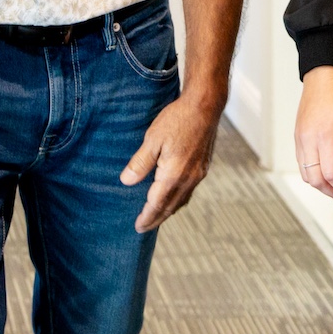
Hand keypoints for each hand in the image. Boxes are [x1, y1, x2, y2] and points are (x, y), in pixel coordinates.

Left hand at [121, 94, 219, 232]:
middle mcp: (189, 178)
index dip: (147, 217)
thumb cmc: (178, 119)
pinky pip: (189, 191)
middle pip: (171, 207)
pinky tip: (174, 196)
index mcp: (174, 174)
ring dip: (168, 211)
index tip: (138, 227)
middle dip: (157, 219)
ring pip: (182, 200)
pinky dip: (179, 199)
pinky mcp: (203, 166)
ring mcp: (198, 173)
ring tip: (157, 216)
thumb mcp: (152, 139)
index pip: (157, 204)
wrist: (205, 105)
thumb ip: (140, 163)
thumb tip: (126, 182)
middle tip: (144, 228)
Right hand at [293, 66, 332, 201]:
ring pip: (306, 176)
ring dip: (322, 186)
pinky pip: (301, 165)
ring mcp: (300, 139)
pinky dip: (313, 175)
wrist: (323, 76)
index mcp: (324, 135)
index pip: (332, 174)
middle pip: (316, 180)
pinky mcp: (297, 138)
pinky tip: (327, 174)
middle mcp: (308, 139)